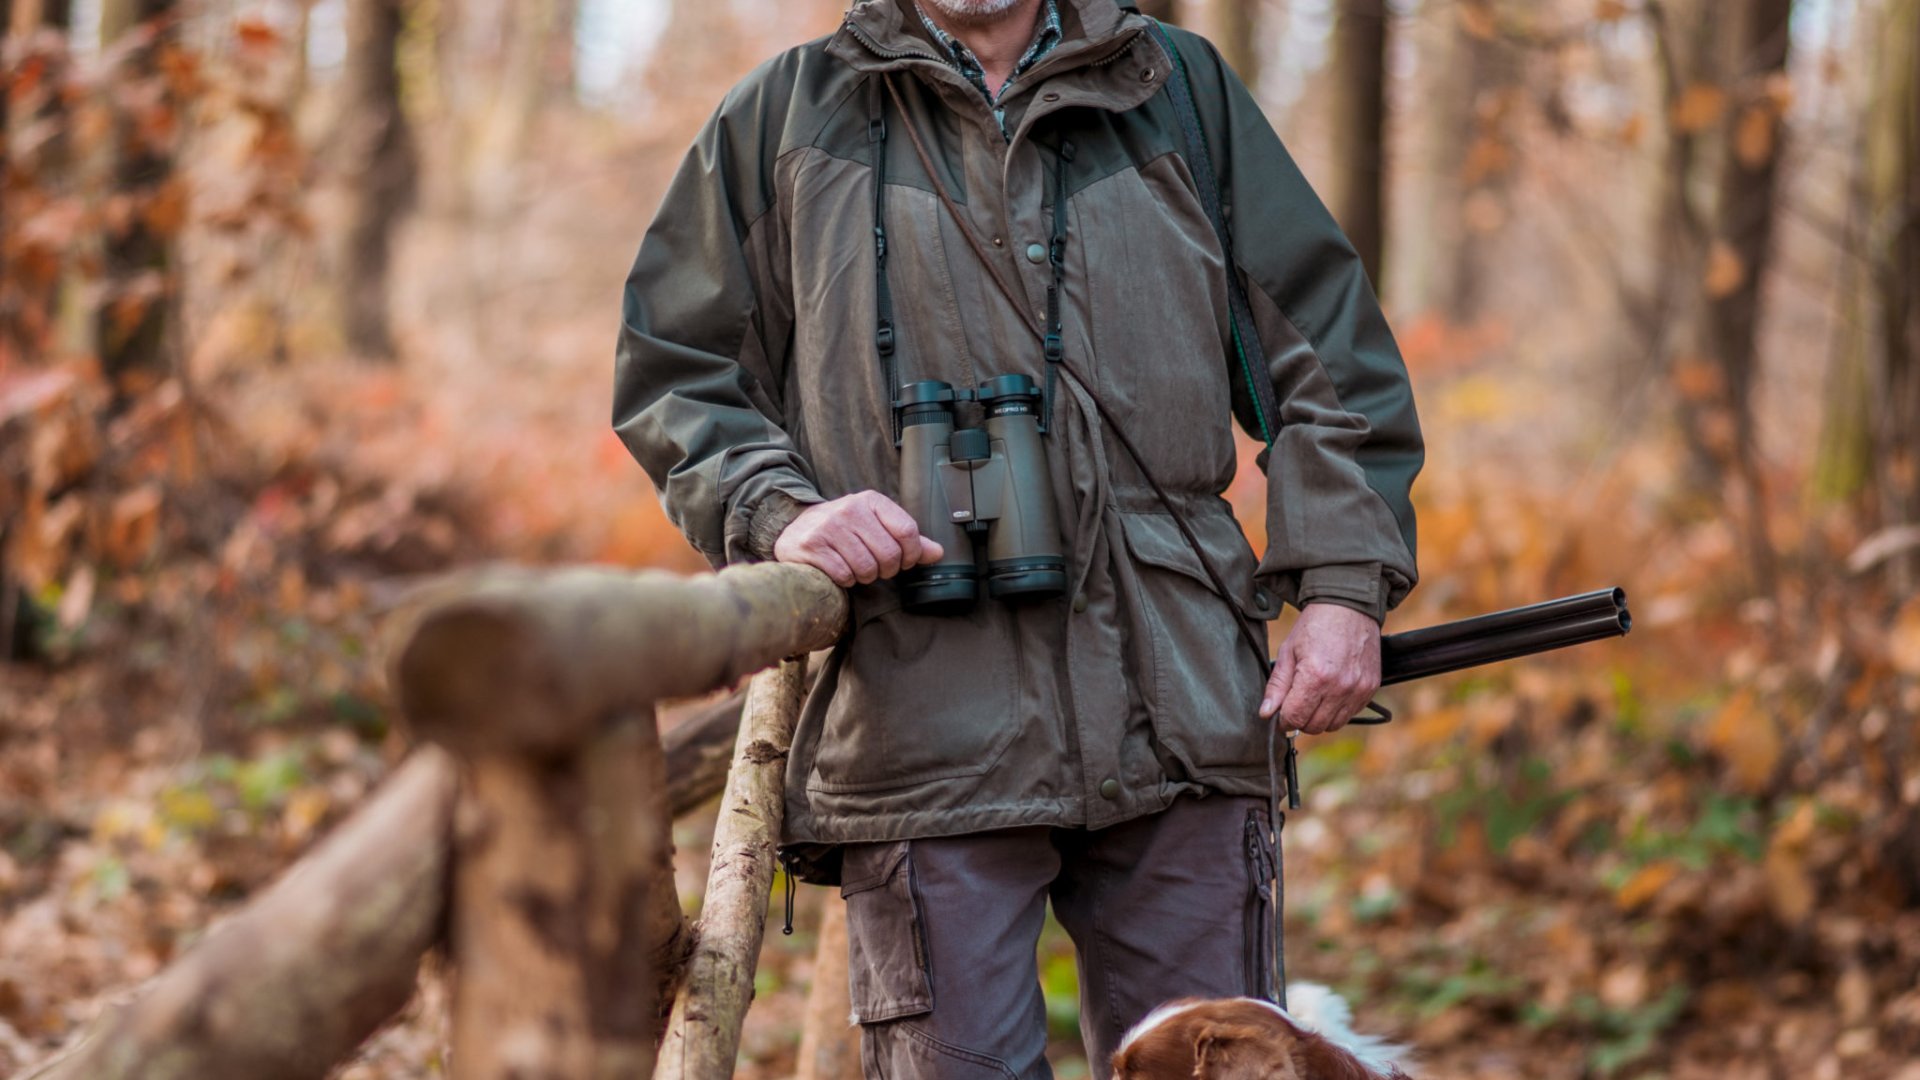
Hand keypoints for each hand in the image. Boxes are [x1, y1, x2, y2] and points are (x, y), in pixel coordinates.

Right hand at [773, 491, 945, 587]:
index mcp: (871, 501)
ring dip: (864, 576)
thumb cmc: (844, 529)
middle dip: (886, 570)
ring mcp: (829, 527)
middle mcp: (850, 509)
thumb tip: (938, 553)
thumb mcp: (876, 525)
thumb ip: (907, 539)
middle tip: (876, 568)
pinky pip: (844, 575)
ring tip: (856, 568)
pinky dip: (845, 580)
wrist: (796, 528)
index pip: (907, 531)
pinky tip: (839, 570)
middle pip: (889, 554)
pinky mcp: (812, 546)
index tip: (904, 561)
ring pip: (866, 568)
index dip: (911, 554)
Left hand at [1258, 603, 1380, 734]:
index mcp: (1315, 676)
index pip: (1295, 717)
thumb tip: (1266, 713)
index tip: (1281, 712)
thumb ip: (1277, 686)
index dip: (1284, 719)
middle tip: (1296, 703)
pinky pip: (1351, 714)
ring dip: (1320, 717)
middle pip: (1314, 726)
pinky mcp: (1371, 688)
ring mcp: (1358, 689)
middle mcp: (1340, 686)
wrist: (1349, 606)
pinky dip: (1338, 710)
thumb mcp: (1288, 651)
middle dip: (1301, 719)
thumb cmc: (1315, 626)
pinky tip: (1331, 691)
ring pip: (1333, 725)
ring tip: (1314, 696)